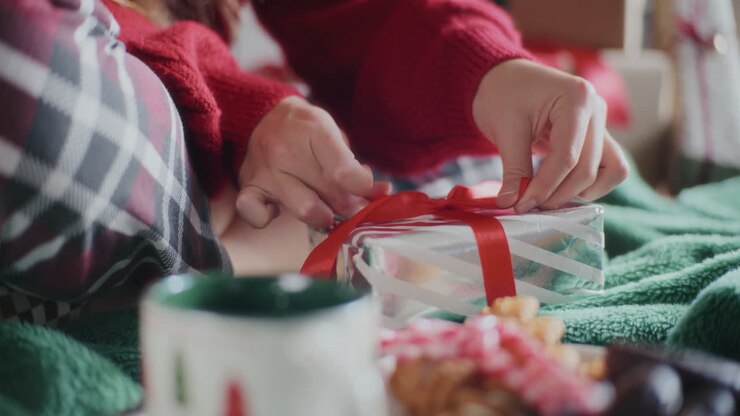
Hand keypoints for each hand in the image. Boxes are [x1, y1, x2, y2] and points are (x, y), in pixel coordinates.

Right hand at [236, 96, 389, 228]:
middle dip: (349, 206)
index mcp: (315, 129)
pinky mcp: (248, 187)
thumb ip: (356, 168)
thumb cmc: (306, 131)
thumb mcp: (333, 137)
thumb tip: (383, 195)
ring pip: (303, 208)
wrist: (262, 115)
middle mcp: (286, 150)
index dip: (363, 188)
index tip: (367, 190)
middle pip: (330, 193)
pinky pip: (256, 214)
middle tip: (353, 207)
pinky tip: (278, 210)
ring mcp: (265, 170)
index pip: (344, 170)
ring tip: (325, 212)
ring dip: (321, 217)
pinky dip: (267, 218)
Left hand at [473, 59, 628, 211]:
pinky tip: (558, 189)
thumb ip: (514, 169)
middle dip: (559, 194)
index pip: (568, 156)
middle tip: (529, 206)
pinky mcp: (596, 136)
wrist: (502, 78)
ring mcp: (600, 123)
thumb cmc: (502, 94)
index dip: (545, 187)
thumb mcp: (504, 130)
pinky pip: (606, 167)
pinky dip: (587, 184)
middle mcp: (596, 109)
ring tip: (546, 198)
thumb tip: (512, 203)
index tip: (521, 205)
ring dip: (580, 192)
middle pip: (589, 168)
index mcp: (577, 98)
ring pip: (611, 171)